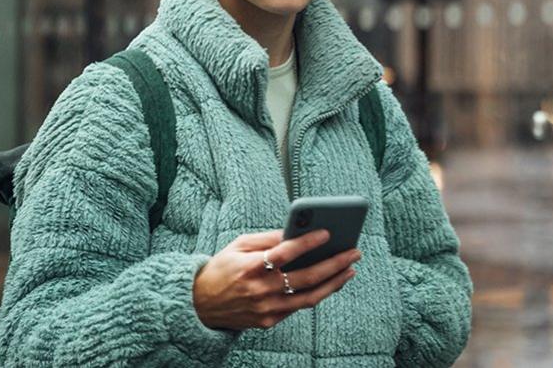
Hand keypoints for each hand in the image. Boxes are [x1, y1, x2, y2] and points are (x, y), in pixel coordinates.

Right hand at [192, 229, 360, 329]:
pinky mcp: (268, 321)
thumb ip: (267, 238)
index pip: (285, 253)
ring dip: (334, 283)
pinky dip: (317, 293)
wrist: (198, 306)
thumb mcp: (238, 245)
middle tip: (354, 252)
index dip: (308, 242)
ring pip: (309, 297)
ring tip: (350, 269)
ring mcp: (266, 309)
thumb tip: (295, 230)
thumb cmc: (222, 269)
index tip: (328, 232)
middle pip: (306, 277)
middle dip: (335, 263)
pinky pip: (298, 307)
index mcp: (251, 266)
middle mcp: (261, 290)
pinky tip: (331, 282)